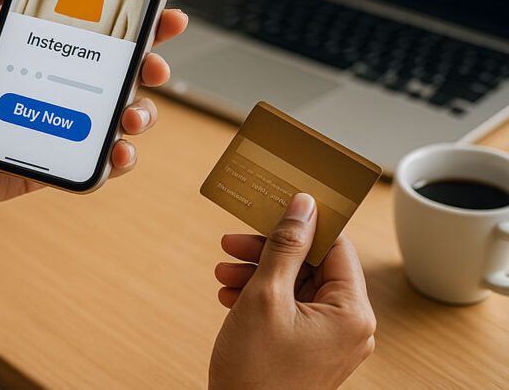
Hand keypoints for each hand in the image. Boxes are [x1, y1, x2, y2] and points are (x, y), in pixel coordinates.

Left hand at [0, 0, 187, 301]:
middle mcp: (62, 85)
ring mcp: (65, 125)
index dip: (135, 14)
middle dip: (153, 61)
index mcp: (43, 49)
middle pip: (124, 69)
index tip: (160, 2)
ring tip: (131, 115)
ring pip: (123, 115)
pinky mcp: (61, 164)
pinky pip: (102, 163)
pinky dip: (120, 159)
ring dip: (142, 111)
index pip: (97, 26)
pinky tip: (117, 152)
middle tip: (156, 61)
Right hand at [209, 193, 376, 389]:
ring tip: (223, 272)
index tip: (273, 209)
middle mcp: (349, 327)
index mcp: (352, 313)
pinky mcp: (310, 350)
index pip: (337, 247)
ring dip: (258, 273)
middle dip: (269, 252)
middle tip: (233, 242)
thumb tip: (304, 206)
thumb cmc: (256, 370)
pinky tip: (230, 294)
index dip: (304, 225)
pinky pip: (290, 309)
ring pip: (296, 286)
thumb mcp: (265, 296)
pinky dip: (261, 298)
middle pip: (313, 266)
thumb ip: (286, 246)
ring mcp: (330, 341)